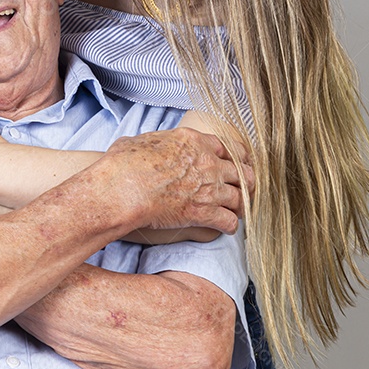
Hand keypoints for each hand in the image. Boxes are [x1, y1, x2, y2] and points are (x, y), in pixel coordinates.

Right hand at [94, 127, 251, 235]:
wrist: (123, 189)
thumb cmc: (124, 164)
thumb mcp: (139, 141)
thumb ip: (152, 142)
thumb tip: (140, 145)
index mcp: (193, 141)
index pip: (228, 147)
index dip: (235, 157)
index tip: (236, 163)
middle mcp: (207, 162)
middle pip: (242, 172)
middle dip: (245, 181)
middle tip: (242, 188)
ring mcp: (209, 188)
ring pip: (241, 198)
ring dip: (240, 205)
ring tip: (236, 210)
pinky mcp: (204, 212)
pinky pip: (230, 222)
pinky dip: (230, 226)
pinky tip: (226, 227)